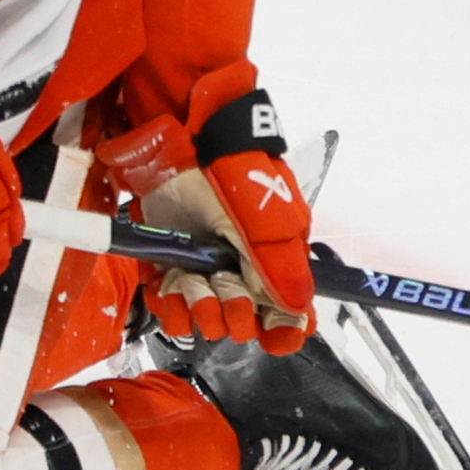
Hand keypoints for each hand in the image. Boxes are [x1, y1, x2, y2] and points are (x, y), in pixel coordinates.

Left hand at [127, 90, 316, 353]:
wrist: (180, 134)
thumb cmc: (230, 165)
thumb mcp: (262, 213)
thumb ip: (279, 261)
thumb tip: (299, 307)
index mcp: (276, 255)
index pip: (291, 308)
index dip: (285, 328)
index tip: (274, 335)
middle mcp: (242, 265)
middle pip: (247, 318)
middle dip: (235, 312)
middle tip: (225, 288)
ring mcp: (205, 265)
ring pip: (208, 316)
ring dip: (200, 308)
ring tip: (193, 284)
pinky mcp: (170, 262)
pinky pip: (172, 305)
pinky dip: (170, 305)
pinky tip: (170, 291)